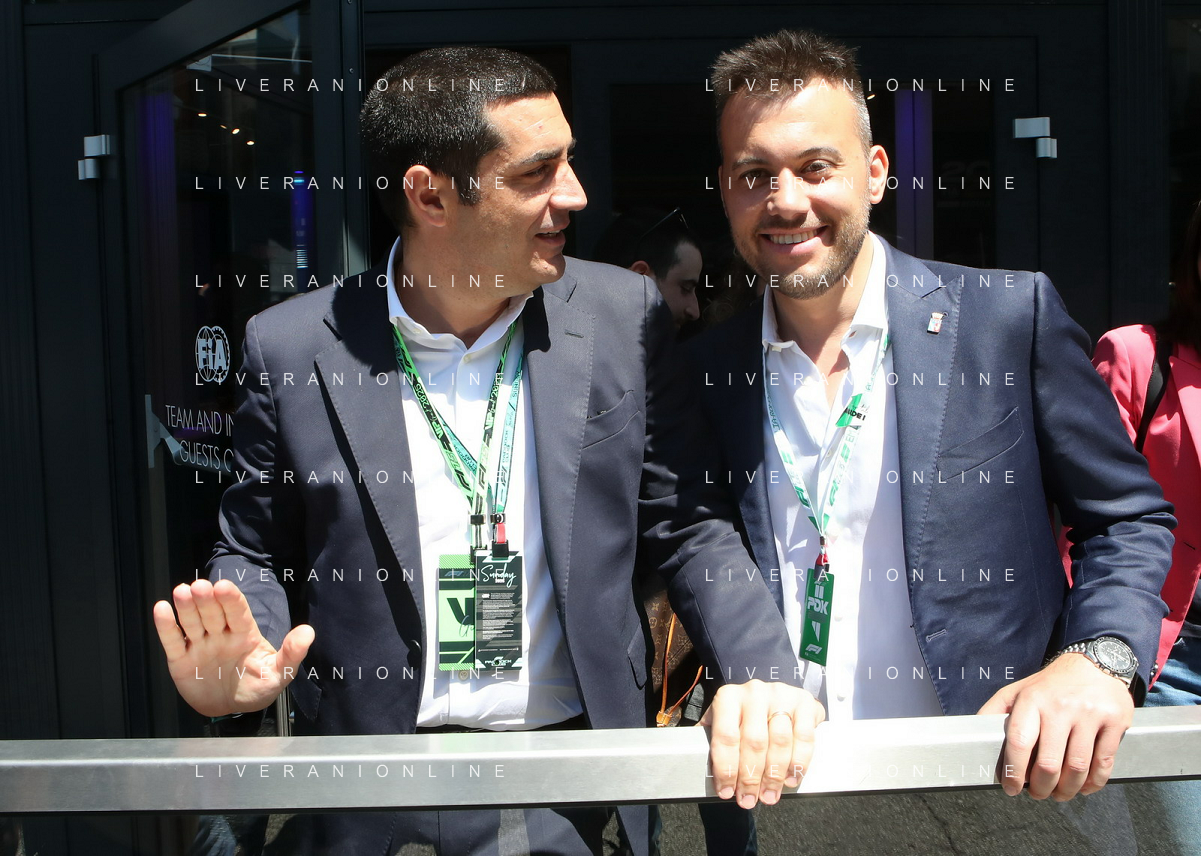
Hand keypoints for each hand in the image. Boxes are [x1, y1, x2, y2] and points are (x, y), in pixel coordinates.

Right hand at [152, 578, 313, 717]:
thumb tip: (308, 632)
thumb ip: (291, 654)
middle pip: (213, 613)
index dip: (230, 599)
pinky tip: (162, 609)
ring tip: (181, 592)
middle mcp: (221, 634)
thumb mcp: (279, 674)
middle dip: (206, 600)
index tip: (224, 586)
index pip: (237, 612)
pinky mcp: (181, 660)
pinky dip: (166, 626)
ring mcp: (200, 645)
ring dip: (186, 607)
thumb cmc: (258, 686)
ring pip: (192, 622)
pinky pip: (173, 641)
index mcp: (245, 633)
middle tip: (199, 587)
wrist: (233, 709)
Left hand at [699, 679, 824, 807]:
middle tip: (748, 800)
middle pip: (753, 742)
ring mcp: (781, 694)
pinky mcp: (805, 702)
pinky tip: (791, 779)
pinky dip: (799, 762)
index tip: (726, 792)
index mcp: (728, 696)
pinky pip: (804, 737)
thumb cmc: (744, 717)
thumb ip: (710, 740)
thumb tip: (695, 768)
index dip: (726, 768)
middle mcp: (754, 692)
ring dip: (774, 775)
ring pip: (779, 741)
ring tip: (769, 795)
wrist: (775, 697)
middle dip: (750, 778)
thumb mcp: (722, 722)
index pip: (725, 736)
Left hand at [978, 652, 1132, 800]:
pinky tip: (1084, 787)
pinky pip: (1103, 763)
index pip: (1019, 743)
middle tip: (1038, 794)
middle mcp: (1060, 707)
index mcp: (1032, 701)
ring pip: (1077, 767)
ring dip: (1067, 790)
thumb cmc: (1050, 684)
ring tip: (1060, 794)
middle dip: (1041, 787)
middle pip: (1049, 763)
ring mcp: (1089, 715)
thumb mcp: (1017, 691)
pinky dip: (1094, 783)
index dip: (1014, 772)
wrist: (1094, 663)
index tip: (1011, 788)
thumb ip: (994, 712)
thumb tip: (973, 735)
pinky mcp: (1114, 722)